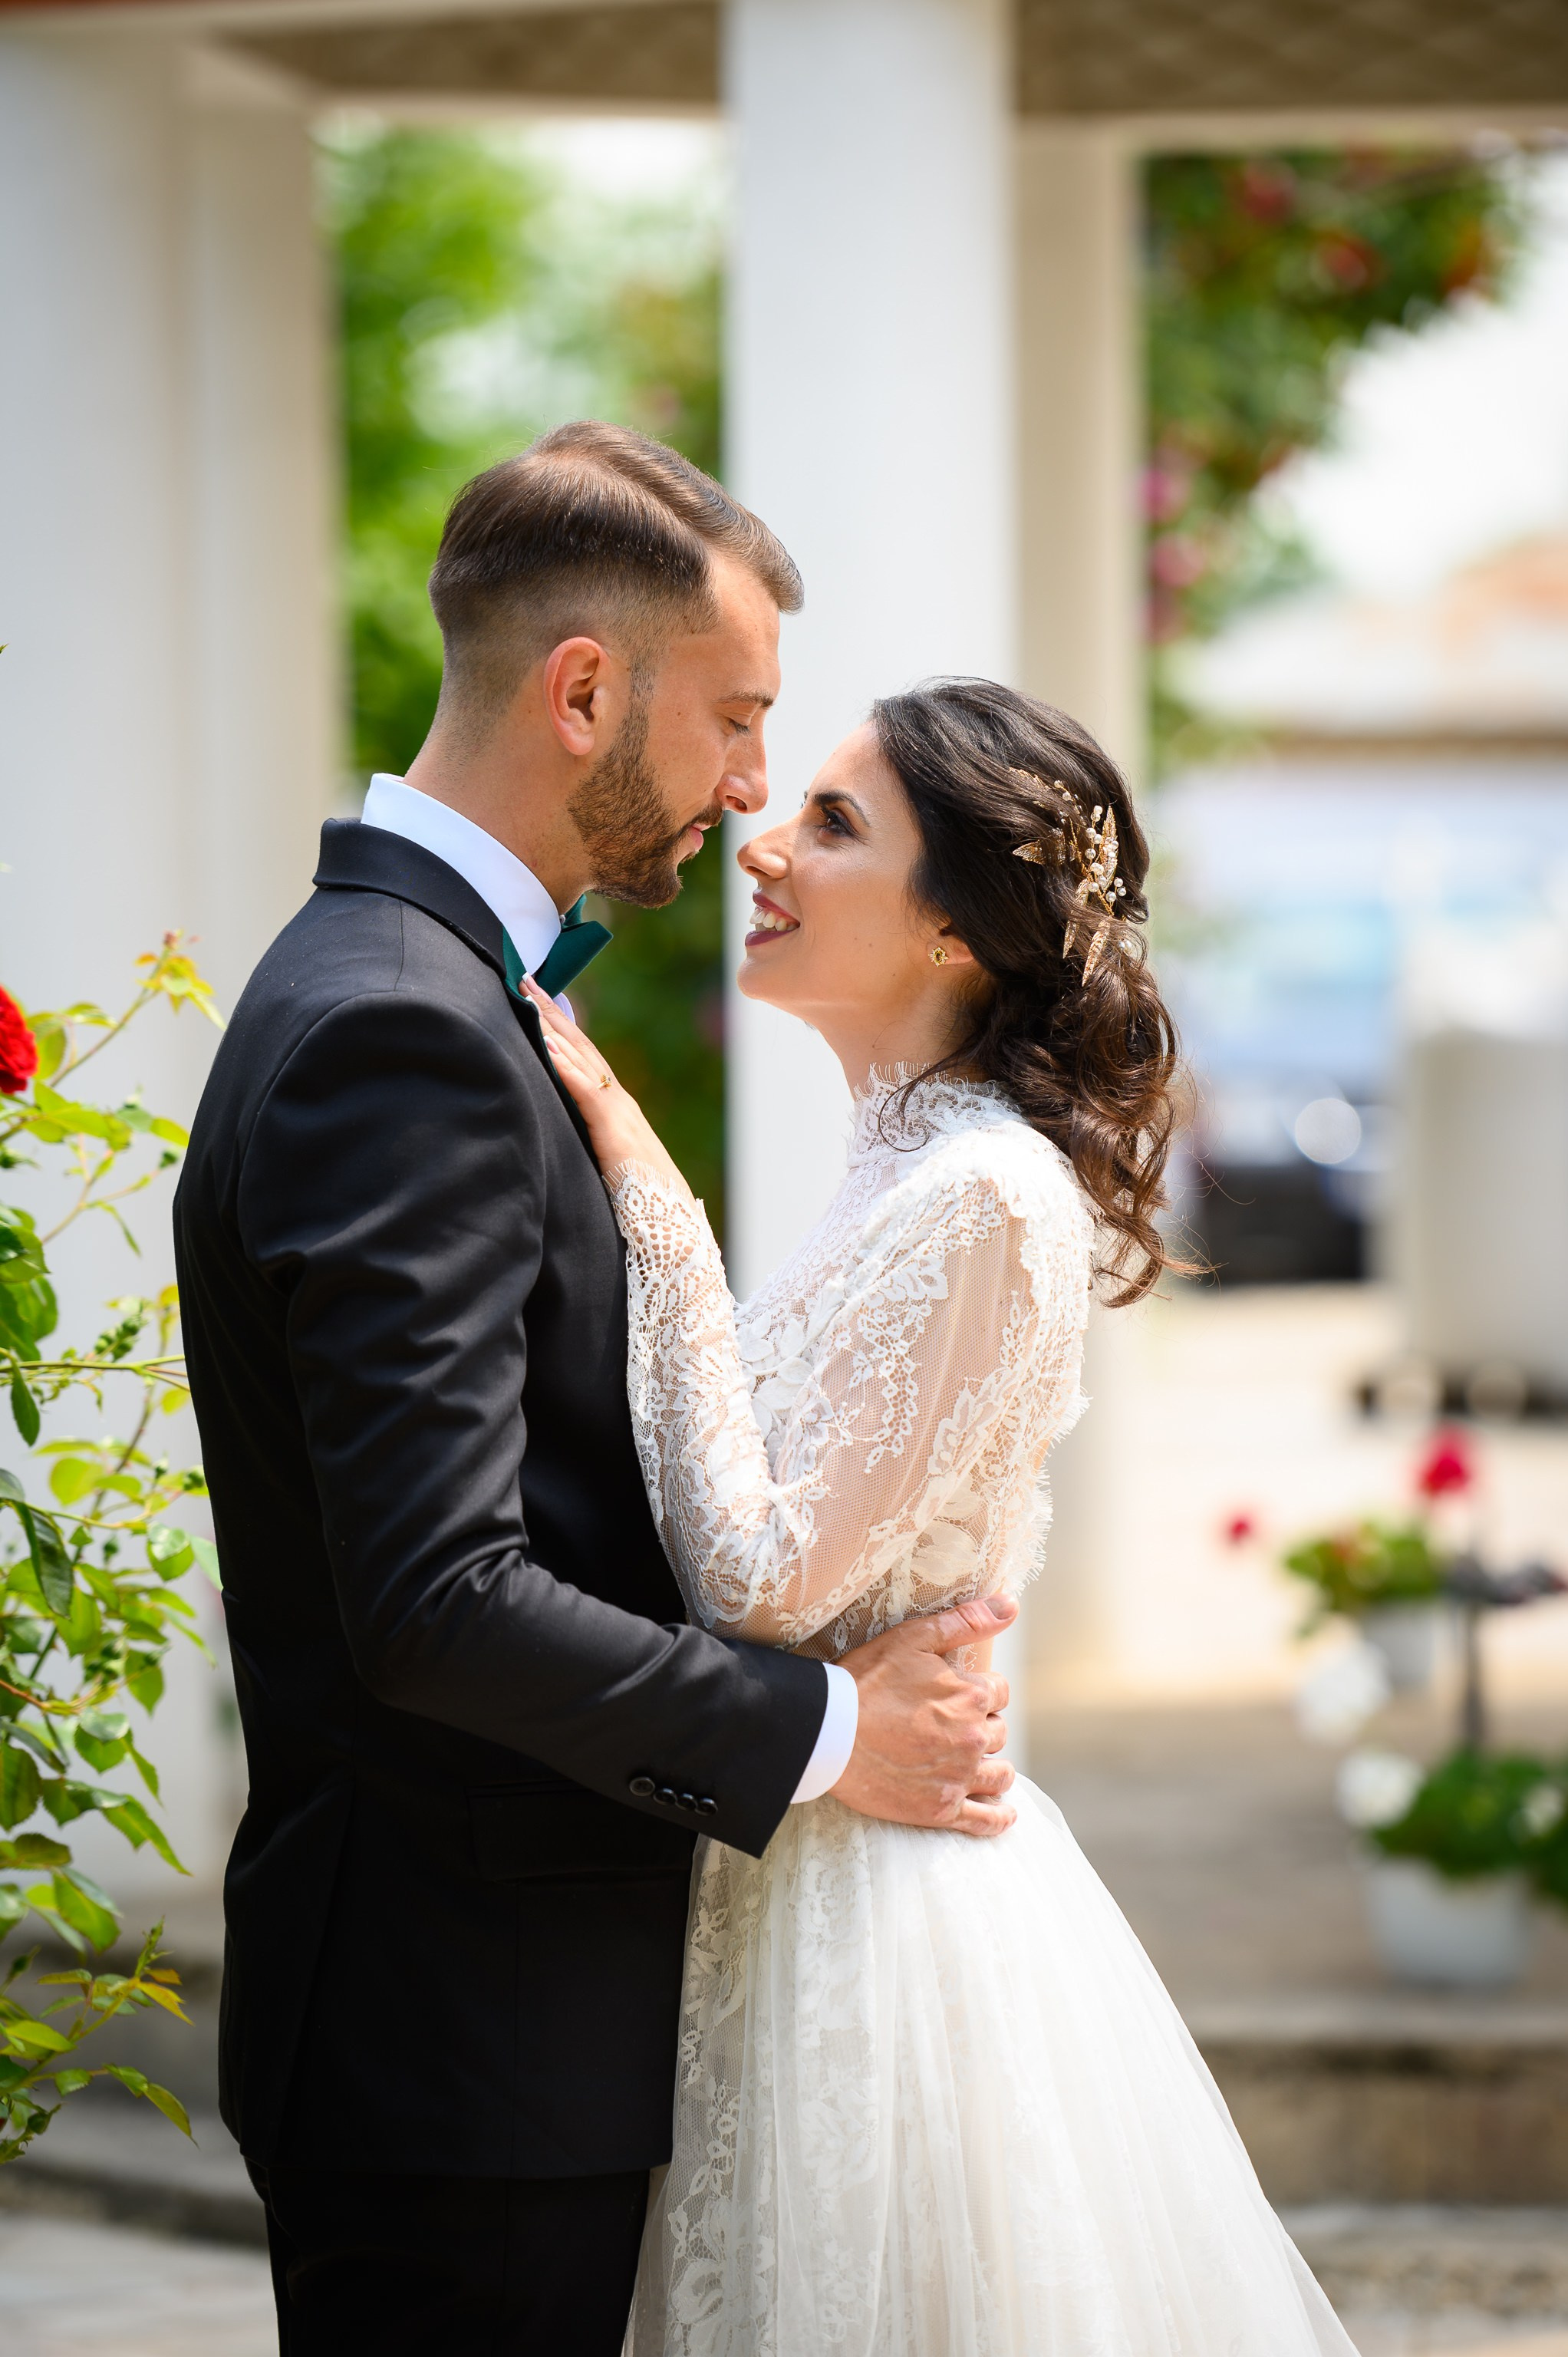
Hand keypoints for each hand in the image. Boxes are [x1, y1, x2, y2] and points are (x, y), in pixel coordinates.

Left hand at [523, 977, 686, 1193]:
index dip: (558, 1026)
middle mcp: (618, 1098)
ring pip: (580, 1057)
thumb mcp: (606, 1159)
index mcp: (615, 1105)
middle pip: (579, 1044)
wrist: (669, 1219)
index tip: (534, 999)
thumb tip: (560, 1132)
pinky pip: (585, 1088)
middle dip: (550, 1010)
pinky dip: (564, 1064)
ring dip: (551, 1025)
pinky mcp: (613, 1126)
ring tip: (527, 997)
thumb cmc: (638, 1198)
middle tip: (523, 978)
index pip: (583, 1056)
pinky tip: (545, 1044)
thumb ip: (588, 1139)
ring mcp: (618, 1109)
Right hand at [832, 1594, 1017, 1838]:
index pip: (999, 1693)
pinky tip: (1002, 1814)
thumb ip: (966, 1621)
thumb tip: (1011, 1604)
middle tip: (957, 1727)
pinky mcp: (940, 1810)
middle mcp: (973, 1738)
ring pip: (999, 1775)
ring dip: (995, 1769)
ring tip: (981, 1767)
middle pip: (998, 1732)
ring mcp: (958, 1777)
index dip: (982, 1691)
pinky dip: (999, 1819)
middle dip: (983, 1727)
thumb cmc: (865, 1681)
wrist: (827, 1732)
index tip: (962, 1695)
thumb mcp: (914, 1638)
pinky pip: (985, 1821)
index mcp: (970, 1695)